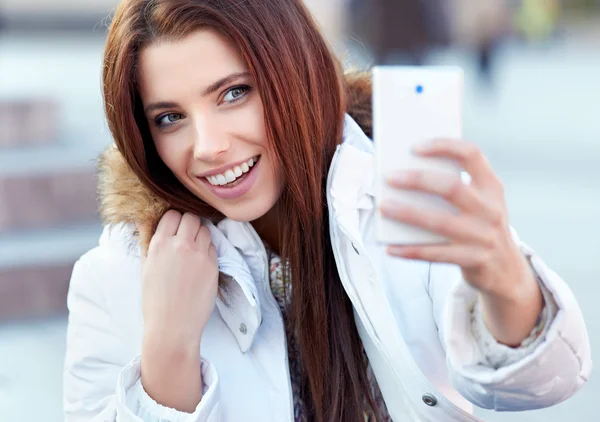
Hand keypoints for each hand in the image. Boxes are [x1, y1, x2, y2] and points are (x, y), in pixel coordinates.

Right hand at [139, 210, 218, 350]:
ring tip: (193, 250)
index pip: (172, 215)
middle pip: (191, 217)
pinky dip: (208, 250)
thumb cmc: (155, 300)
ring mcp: (199, 254)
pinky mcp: (213, 265)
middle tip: (186, 237)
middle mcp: (180, 245)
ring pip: (205, 229)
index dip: (173, 221)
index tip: (174, 230)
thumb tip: (143, 220)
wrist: (173, 326)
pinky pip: (213, 246)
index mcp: (160, 244)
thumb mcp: (145, 268)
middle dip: (189, 224)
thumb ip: (147, 241)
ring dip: (200, 235)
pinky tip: (200, 263)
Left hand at [380, 139, 542, 345]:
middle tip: (390, 177)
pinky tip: (390, 247)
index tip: (415, 147)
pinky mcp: (474, 260)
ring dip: (408, 213)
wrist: (507, 271)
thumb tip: (405, 176)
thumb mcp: (479, 204)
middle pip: (452, 187)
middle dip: (418, 180)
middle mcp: (491, 210)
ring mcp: (484, 237)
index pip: (472, 155)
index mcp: (491, 187)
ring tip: (383, 207)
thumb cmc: (479, 227)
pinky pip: (435, 254)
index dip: (444, 146)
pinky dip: (410, 250)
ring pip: (440, 222)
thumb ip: (453, 189)